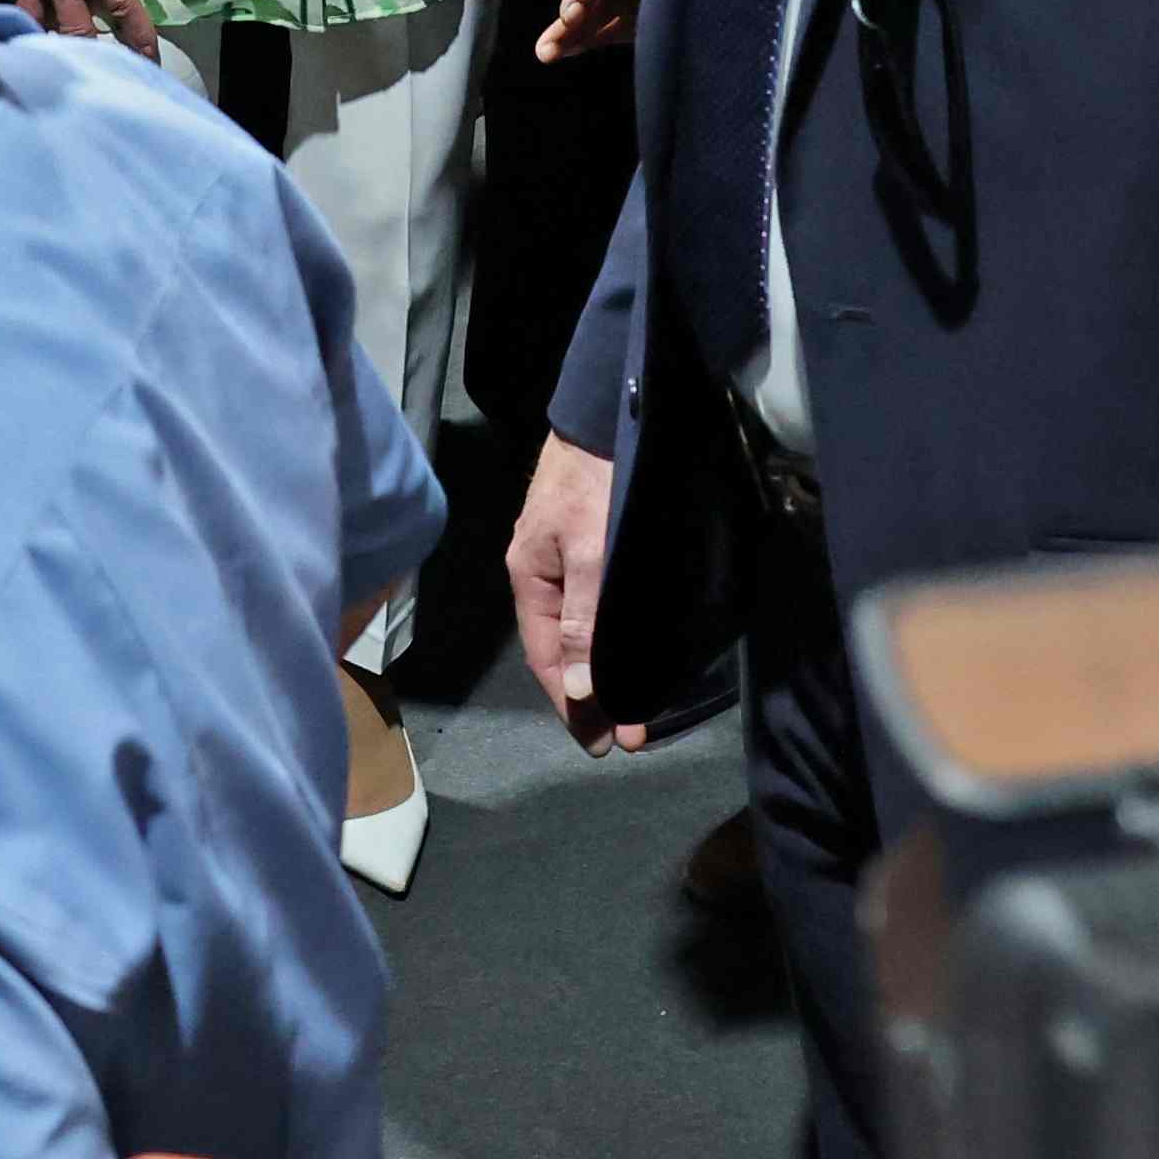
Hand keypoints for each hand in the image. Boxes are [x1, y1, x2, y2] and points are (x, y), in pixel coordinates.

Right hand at [507, 433, 629, 743]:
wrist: (606, 412)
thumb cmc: (598, 481)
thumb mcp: (592, 551)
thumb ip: (584, 621)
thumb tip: (576, 690)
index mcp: (530, 578)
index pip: (546, 660)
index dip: (572, 705)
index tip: (606, 745)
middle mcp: (540, 573)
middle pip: (560, 649)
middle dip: (589, 695)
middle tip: (626, 734)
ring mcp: (561, 556)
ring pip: (578, 629)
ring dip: (599, 668)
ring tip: (629, 703)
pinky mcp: (585, 541)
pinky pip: (591, 606)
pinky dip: (605, 636)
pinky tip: (622, 648)